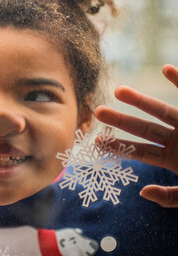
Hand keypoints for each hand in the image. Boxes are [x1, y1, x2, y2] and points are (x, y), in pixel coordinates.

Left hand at [95, 64, 177, 206]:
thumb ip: (172, 197)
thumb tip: (142, 193)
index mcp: (173, 159)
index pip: (140, 152)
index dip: (119, 147)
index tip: (97, 141)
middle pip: (144, 128)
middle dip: (121, 121)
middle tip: (98, 112)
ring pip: (162, 110)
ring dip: (141, 100)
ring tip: (118, 91)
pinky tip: (166, 68)